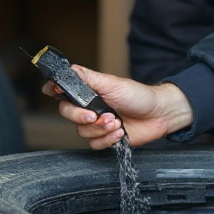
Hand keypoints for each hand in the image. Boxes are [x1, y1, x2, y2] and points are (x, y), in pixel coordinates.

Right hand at [42, 65, 193, 148]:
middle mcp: (89, 107)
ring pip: (82, 132)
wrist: (158, 114)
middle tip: (96, 115)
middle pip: (67, 114)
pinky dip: (107, 139)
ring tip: (117, 122)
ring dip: (100, 129)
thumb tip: (67, 70)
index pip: (62, 92)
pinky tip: (120, 132)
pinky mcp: (105, 138)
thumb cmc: (138, 95)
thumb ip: (87, 78)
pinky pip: (94, 144)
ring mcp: (97, 124)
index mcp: (88, 91)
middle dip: (81, 116)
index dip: (54, 92)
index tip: (54, 92)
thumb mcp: (111, 83)